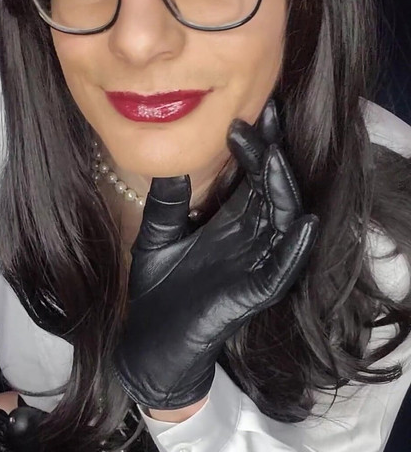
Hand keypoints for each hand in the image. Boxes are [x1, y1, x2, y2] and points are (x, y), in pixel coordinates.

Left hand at [110, 99, 318, 409]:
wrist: (149, 338)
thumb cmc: (157, 288)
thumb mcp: (157, 234)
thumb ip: (168, 201)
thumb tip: (172, 157)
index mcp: (229, 223)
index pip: (253, 178)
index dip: (256, 147)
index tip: (249, 113)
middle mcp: (248, 240)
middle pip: (273, 191)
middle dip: (272, 156)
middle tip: (267, 117)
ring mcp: (254, 266)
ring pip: (283, 223)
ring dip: (283, 191)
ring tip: (274, 157)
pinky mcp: (252, 294)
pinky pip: (282, 270)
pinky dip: (295, 248)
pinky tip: (302, 222)